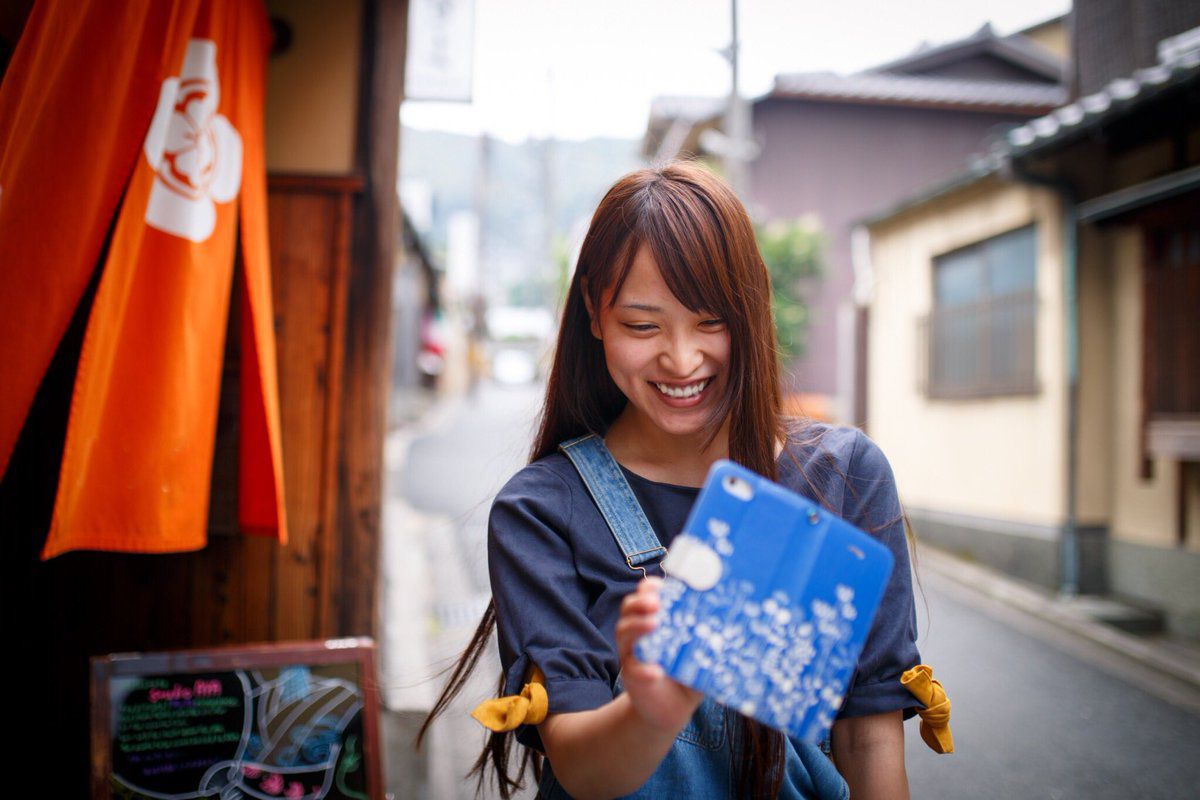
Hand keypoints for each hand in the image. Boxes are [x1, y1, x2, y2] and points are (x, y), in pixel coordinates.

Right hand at [614, 576, 703, 731]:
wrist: (672, 708)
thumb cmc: (687, 672)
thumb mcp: (701, 651)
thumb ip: (712, 637)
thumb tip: (742, 623)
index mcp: (655, 619)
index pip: (646, 595)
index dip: (649, 588)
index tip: (662, 585)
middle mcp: (638, 632)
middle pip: (629, 608)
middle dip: (640, 601)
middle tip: (656, 603)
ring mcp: (632, 653)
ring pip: (624, 632)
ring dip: (637, 626)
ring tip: (654, 624)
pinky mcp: (632, 676)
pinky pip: (634, 669)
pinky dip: (644, 669)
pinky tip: (657, 671)